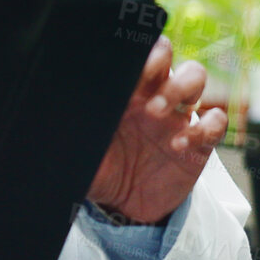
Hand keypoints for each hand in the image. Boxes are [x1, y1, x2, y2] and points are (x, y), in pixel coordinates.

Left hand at [88, 38, 225, 223]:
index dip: (143, 53)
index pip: (140, 53)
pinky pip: (215, 121)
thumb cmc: (100, 169)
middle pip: (170, 57)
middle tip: (149, 103)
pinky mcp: (198, 142)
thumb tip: (44, 115)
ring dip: (183, 89)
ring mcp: (177, 115)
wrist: (124, 206)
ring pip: (195, 77)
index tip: (135, 69)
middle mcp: (153, 94)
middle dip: (164, 70)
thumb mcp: (81, 151)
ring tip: (161, 115)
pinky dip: (204, 128)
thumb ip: (71, 130)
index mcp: (126, 90)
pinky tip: (180, 144)